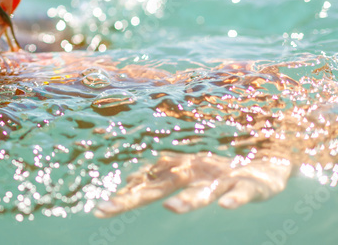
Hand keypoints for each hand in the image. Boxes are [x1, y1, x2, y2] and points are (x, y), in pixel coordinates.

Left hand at [94, 151, 292, 216]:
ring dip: (189, 200)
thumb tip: (127, 181)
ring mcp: (222, 177)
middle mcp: (195, 172)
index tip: (99, 210)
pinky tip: (226, 206)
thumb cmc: (218, 167)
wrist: (266, 155)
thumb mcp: (187, 172)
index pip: (146, 185)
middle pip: (163, 186)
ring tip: (172, 208)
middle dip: (137, 198)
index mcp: (179, 171)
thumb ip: (159, 177)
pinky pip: (242, 192)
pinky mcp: (251, 183)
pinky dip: (234, 198)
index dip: (125, 197)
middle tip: (112, 207)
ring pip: (203, 190)